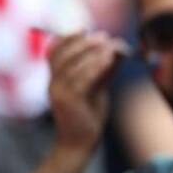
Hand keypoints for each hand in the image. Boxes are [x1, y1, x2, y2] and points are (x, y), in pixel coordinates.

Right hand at [47, 32, 126, 156]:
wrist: (79, 143)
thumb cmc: (88, 115)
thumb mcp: (97, 88)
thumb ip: (104, 70)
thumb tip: (118, 49)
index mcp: (57, 79)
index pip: (54, 52)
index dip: (67, 38)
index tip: (84, 29)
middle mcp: (54, 84)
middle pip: (62, 55)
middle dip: (83, 42)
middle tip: (102, 36)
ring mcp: (59, 92)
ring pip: (72, 65)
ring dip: (92, 52)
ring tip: (109, 46)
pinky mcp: (69, 102)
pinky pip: (81, 79)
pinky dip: (95, 66)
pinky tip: (109, 59)